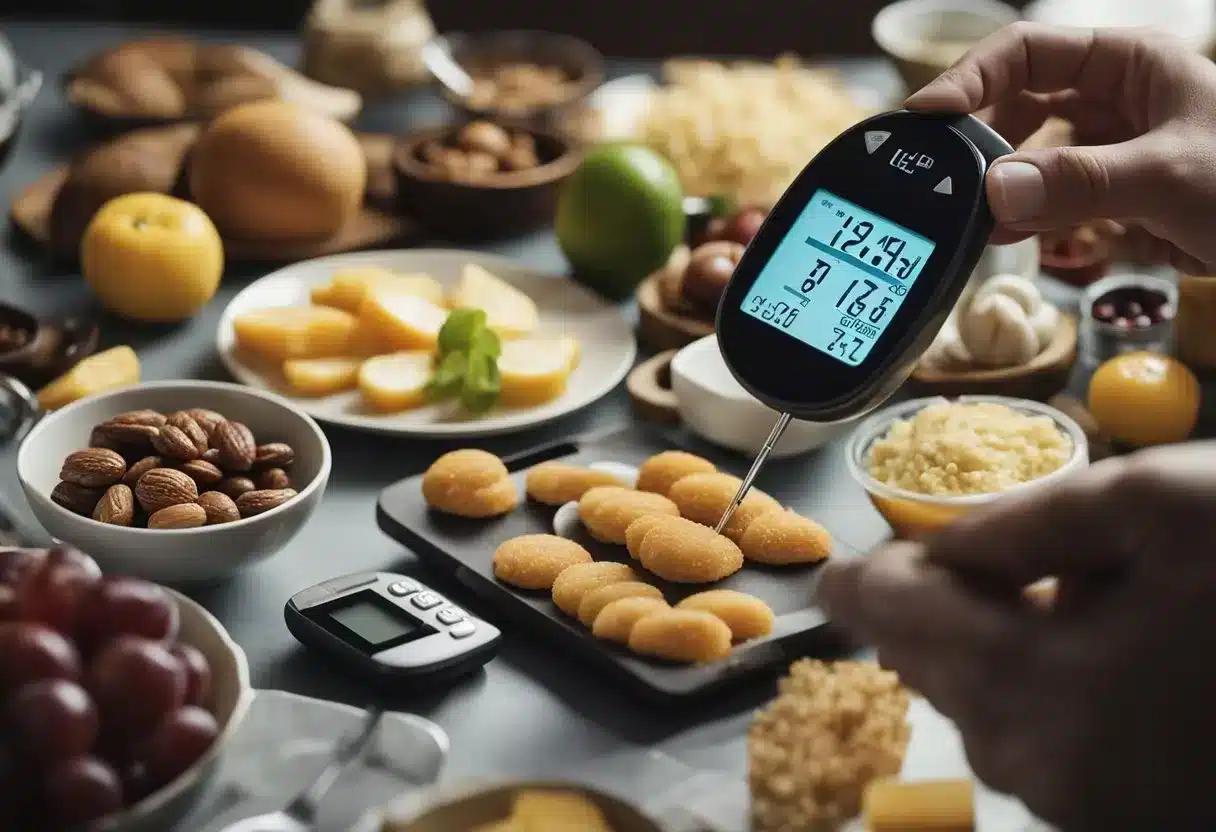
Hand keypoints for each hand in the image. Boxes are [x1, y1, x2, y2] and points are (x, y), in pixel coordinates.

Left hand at [818, 442, 1215, 829]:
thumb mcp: (1157, 501)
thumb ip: (1026, 522)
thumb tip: (942, 546)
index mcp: (1047, 688)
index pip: (903, 623)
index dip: (863, 585)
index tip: (839, 570)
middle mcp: (1053, 768)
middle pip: (938, 674)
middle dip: (928, 612)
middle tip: (941, 558)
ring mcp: (1096, 808)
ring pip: (989, 713)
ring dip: (986, 649)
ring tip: (1032, 592)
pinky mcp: (1137, 816)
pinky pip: (1047, 743)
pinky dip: (1040, 689)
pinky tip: (1088, 643)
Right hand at [907, 23, 1215, 273]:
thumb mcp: (1172, 178)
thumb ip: (1081, 182)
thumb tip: (996, 191)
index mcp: (1131, 66)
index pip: (1027, 53)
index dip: (970, 79)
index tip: (926, 119)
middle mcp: (1114, 105)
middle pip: (1017, 107)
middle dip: (980, 143)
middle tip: (942, 182)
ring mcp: (1112, 156)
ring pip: (1031, 163)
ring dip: (1002, 191)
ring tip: (974, 221)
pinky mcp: (1116, 204)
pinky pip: (1054, 208)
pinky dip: (1030, 225)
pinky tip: (1014, 242)